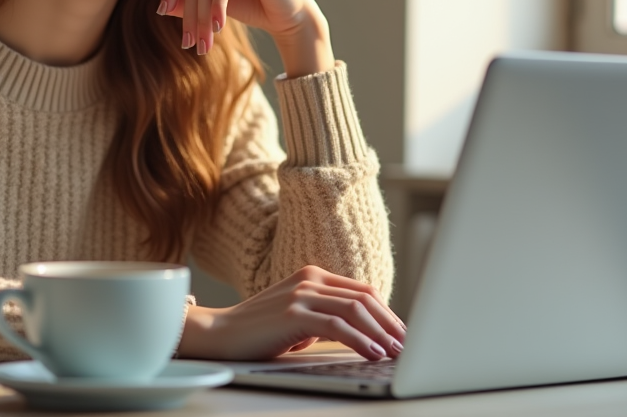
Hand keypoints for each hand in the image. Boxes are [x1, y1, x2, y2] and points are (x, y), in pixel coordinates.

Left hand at [156, 0, 333, 76]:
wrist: (291, 18)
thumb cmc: (256, 7)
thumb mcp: (215, 5)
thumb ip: (190, 1)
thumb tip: (163, 6)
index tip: (161, 12)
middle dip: (190, 11)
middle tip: (189, 42)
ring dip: (202, 16)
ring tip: (202, 43)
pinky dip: (217, 6)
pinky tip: (218, 28)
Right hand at [176, 266, 405, 360]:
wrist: (220, 332)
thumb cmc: (260, 330)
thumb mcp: (298, 317)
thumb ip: (326, 317)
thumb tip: (364, 334)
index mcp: (313, 275)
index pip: (362, 290)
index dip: (386, 312)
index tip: (400, 332)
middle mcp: (310, 279)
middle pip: (364, 298)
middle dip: (389, 323)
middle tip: (406, 344)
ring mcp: (301, 293)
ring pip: (355, 310)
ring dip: (380, 333)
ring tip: (394, 351)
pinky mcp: (293, 313)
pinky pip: (337, 325)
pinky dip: (359, 339)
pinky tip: (371, 352)